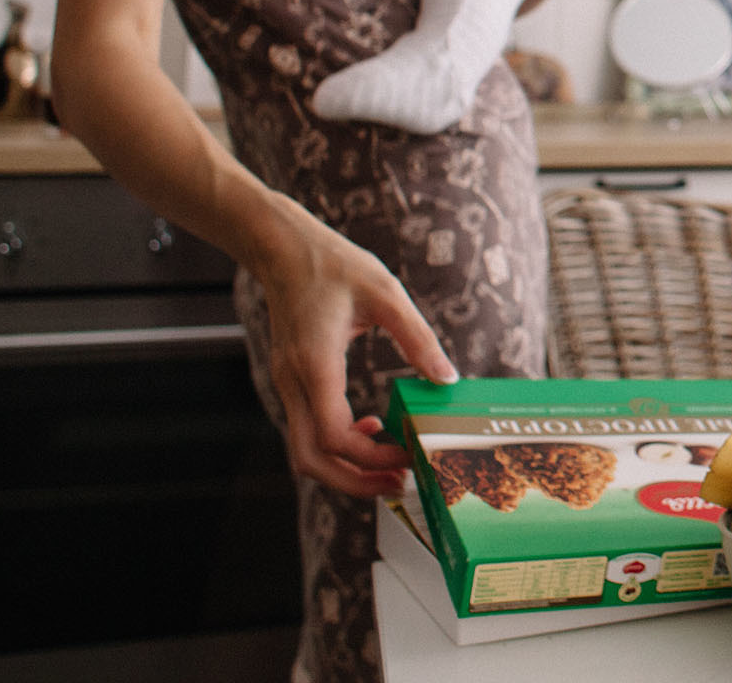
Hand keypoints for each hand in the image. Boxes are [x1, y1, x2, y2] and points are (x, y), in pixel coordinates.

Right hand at [255, 214, 459, 495]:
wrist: (284, 249)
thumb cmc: (334, 266)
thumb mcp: (386, 293)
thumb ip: (418, 338)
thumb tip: (448, 378)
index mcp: (315, 365)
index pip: (334, 437)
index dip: (371, 458)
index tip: (408, 456)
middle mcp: (294, 383)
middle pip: (310, 461)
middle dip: (355, 481)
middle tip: (399, 483)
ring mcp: (287, 385)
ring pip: (305, 451)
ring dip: (345, 467)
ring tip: (390, 464)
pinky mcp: (291, 381)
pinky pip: (307, 430)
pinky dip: (336, 445)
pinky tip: (372, 427)